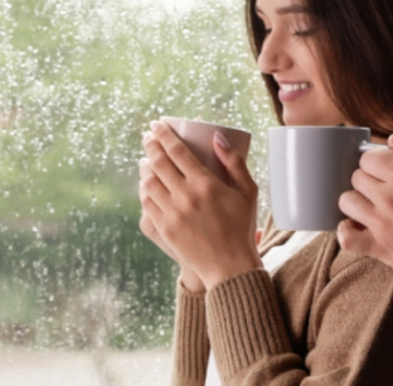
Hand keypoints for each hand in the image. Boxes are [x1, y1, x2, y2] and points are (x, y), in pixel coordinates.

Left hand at [141, 121, 261, 289]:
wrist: (229, 267)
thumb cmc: (242, 227)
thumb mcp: (248, 192)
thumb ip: (234, 162)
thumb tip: (217, 136)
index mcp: (206, 184)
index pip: (177, 151)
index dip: (164, 134)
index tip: (157, 125)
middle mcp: (185, 196)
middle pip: (159, 162)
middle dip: (151, 144)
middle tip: (148, 135)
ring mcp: (171, 213)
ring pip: (149, 182)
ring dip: (145, 166)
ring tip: (146, 159)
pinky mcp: (164, 228)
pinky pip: (147, 202)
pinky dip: (144, 189)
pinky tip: (147, 183)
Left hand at [336, 135, 392, 283]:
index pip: (369, 156)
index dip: (377, 160)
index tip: (386, 169)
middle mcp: (388, 196)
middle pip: (356, 176)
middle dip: (368, 179)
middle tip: (383, 188)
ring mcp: (381, 223)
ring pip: (346, 201)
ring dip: (356, 202)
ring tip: (371, 207)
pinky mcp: (379, 248)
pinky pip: (346, 238)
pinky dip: (346, 233)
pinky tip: (357, 228)